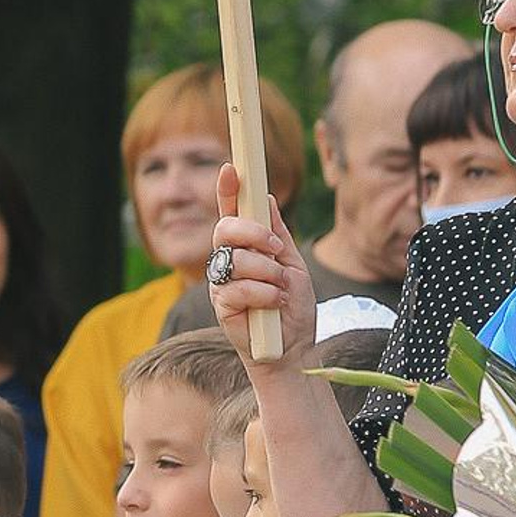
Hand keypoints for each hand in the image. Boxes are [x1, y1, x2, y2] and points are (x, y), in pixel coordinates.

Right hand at [208, 164, 316, 372]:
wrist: (294, 348)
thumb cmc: (292, 308)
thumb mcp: (293, 265)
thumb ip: (278, 235)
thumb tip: (266, 198)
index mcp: (246, 247)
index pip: (232, 212)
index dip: (229, 189)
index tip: (232, 167)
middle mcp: (229, 261)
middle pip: (225, 229)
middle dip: (252, 232)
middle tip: (276, 249)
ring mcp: (222, 284)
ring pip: (235, 259)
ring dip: (266, 271)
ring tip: (281, 289)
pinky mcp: (222, 307)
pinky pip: (237, 288)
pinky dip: (263, 294)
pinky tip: (273, 304)